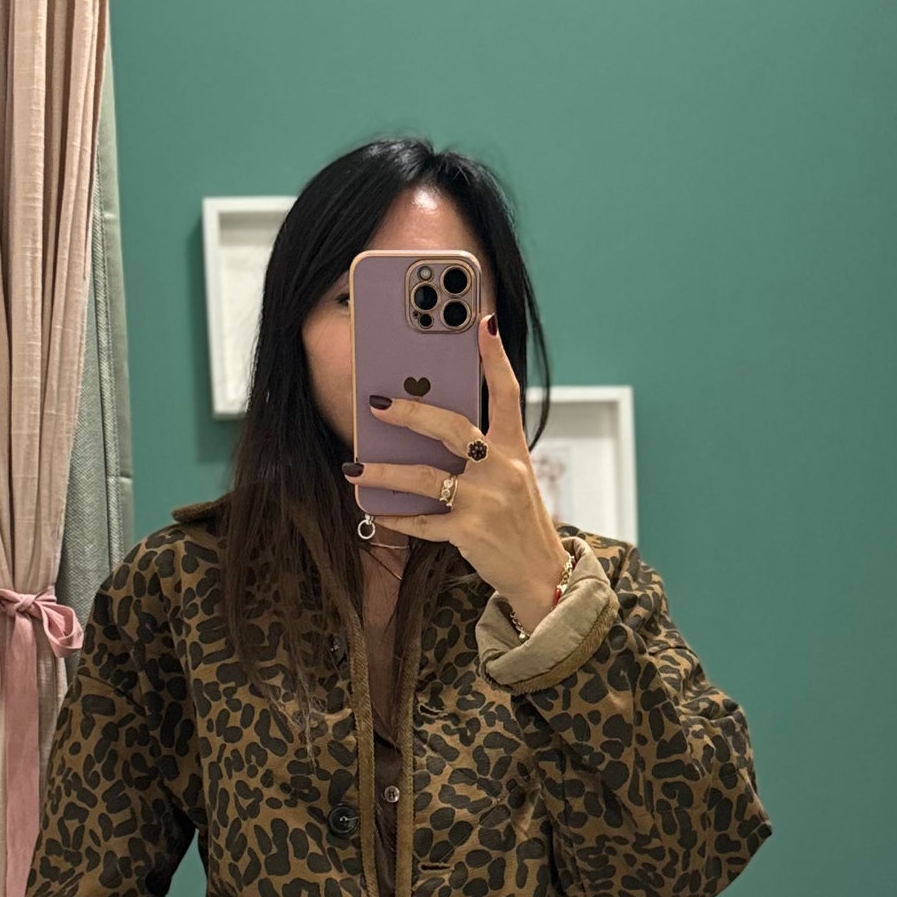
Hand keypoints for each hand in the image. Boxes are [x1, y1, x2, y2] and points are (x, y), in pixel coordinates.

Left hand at [347, 315, 569, 632]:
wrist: (542, 575)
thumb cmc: (519, 522)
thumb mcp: (513, 479)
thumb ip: (482, 452)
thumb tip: (429, 427)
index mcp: (515, 450)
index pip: (508, 393)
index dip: (495, 356)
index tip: (481, 320)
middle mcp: (502, 470)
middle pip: (454, 427)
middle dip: (412, 412)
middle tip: (376, 403)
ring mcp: (486, 502)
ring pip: (425, 477)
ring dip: (384, 471)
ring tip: (353, 466)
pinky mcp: (470, 533)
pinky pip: (422, 521)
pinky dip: (396, 517)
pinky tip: (373, 511)